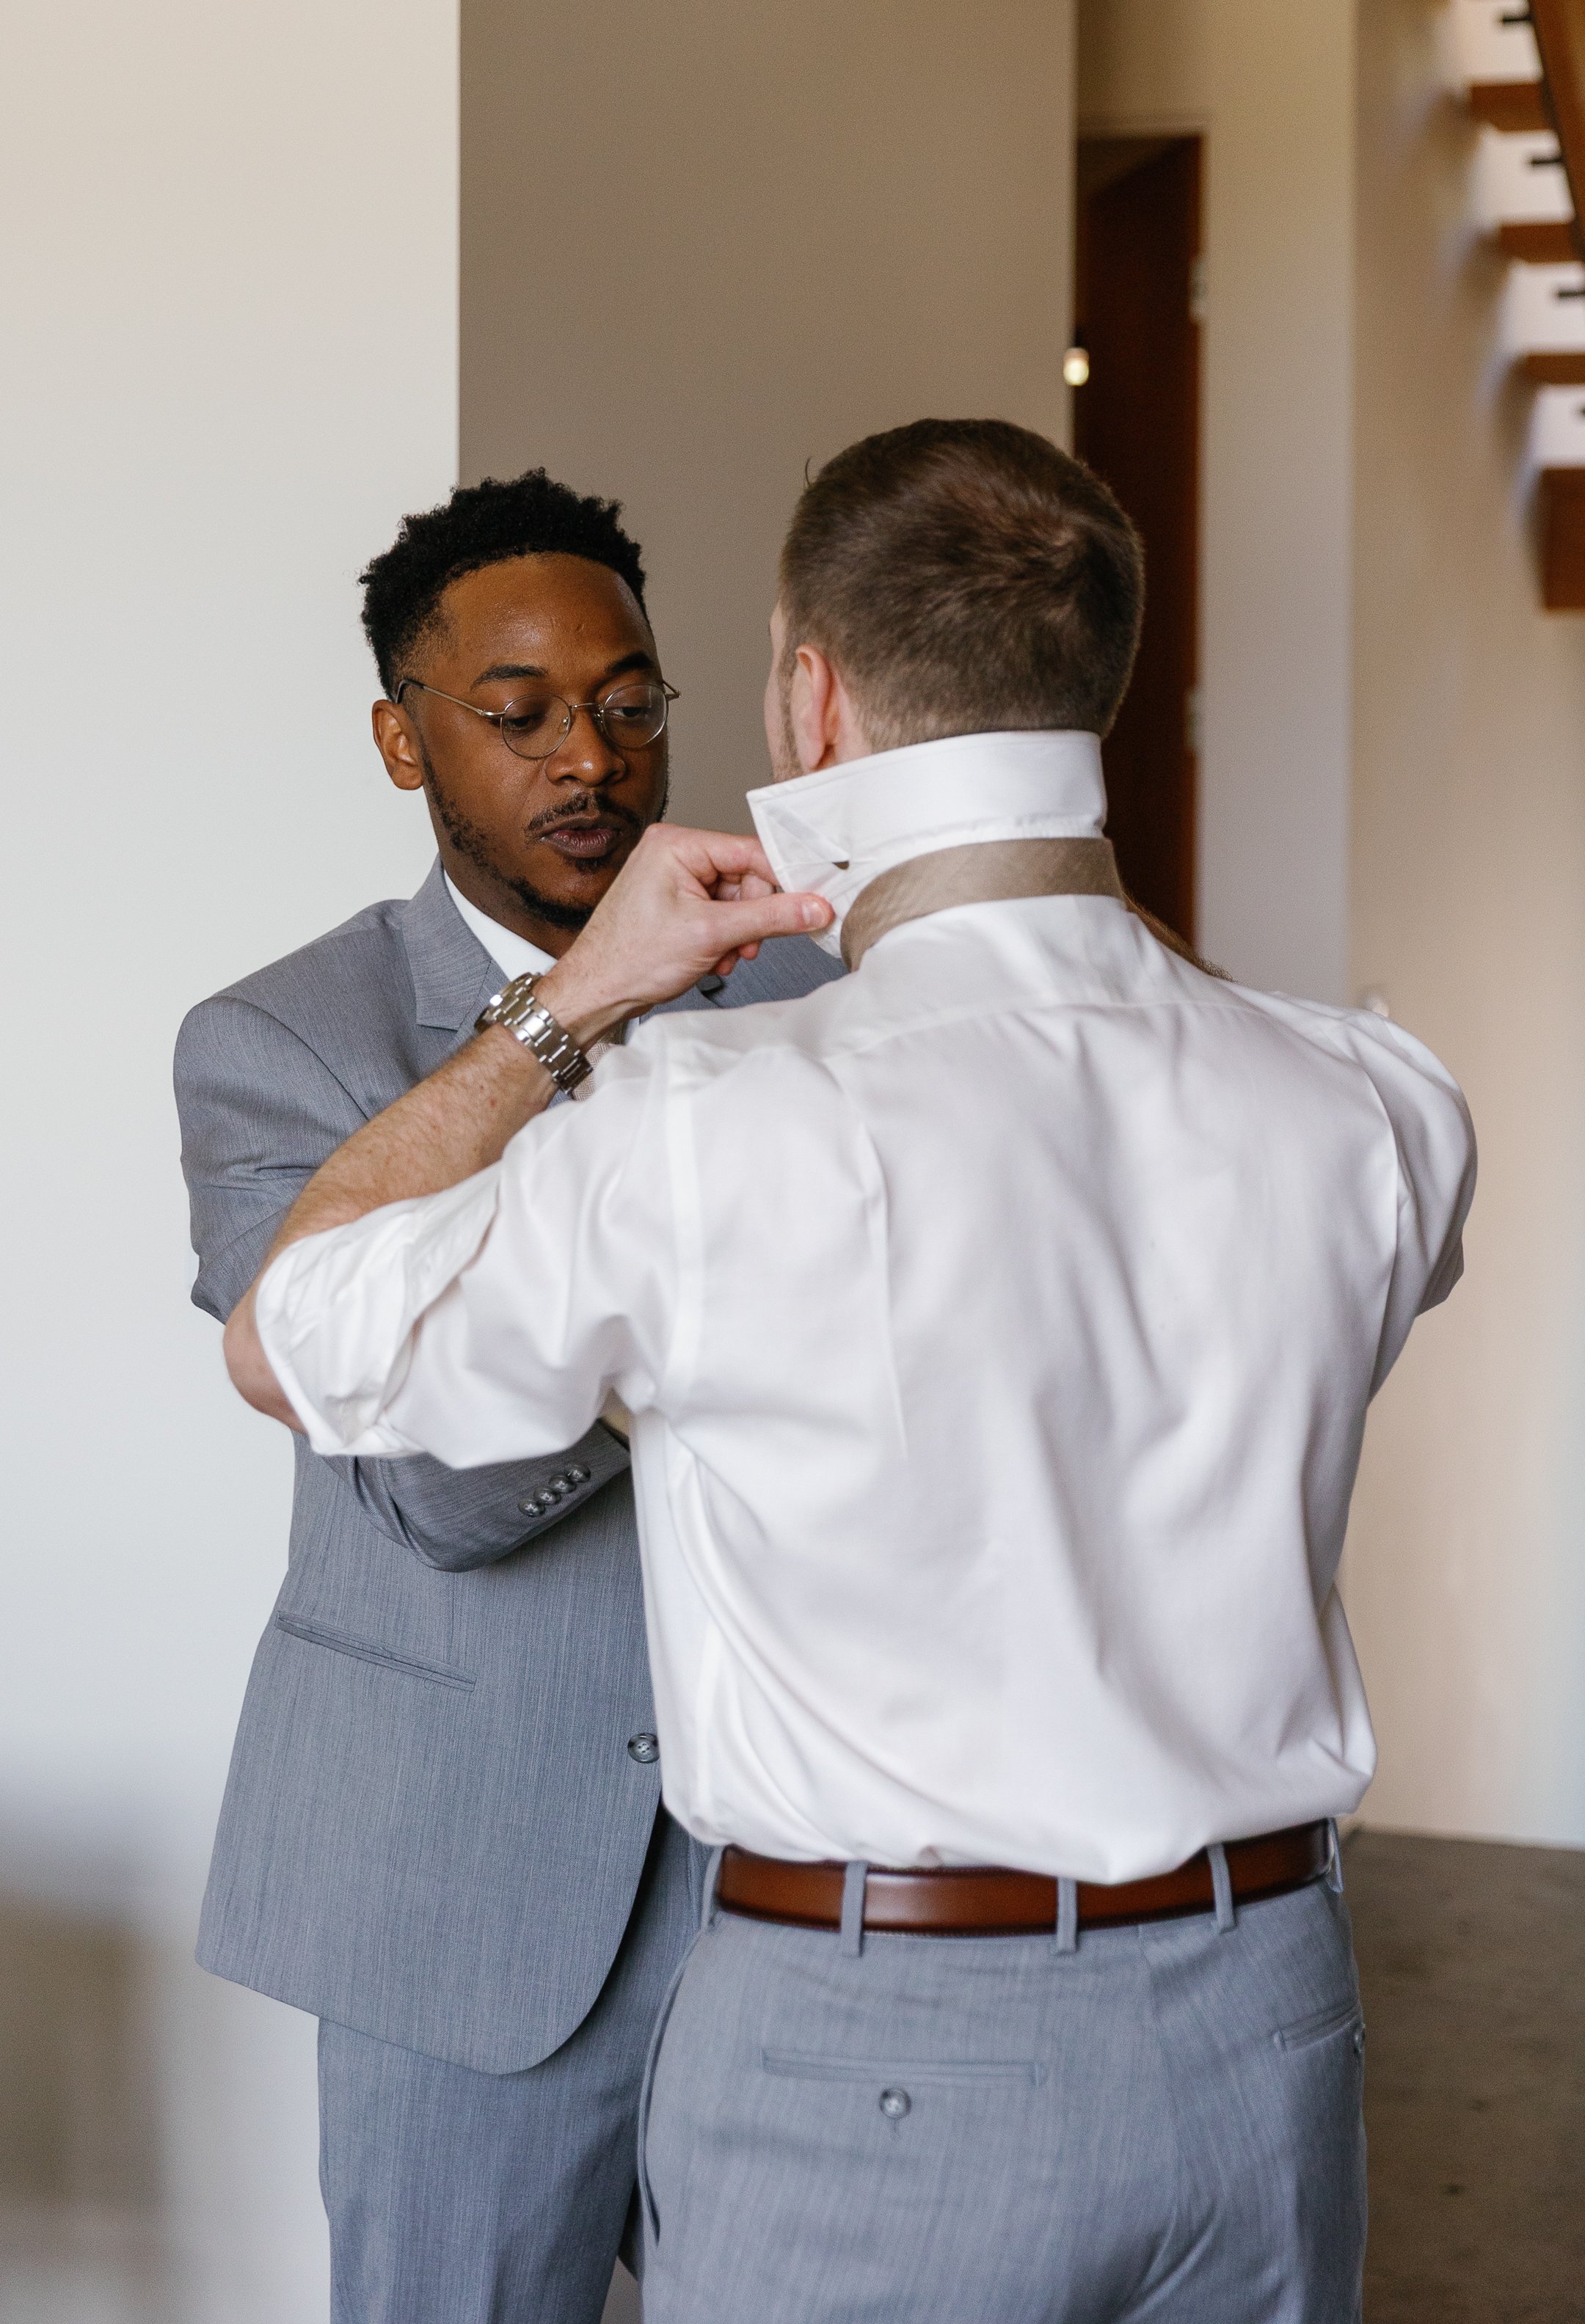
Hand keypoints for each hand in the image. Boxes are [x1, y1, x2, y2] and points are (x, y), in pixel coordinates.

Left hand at [536, 825, 831, 1044]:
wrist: (595, 992)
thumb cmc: (630, 958)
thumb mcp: (711, 935)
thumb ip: (770, 918)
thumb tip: (815, 907)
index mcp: (677, 844)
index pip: (750, 852)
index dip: (782, 882)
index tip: (810, 903)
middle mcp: (674, 853)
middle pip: (745, 878)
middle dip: (751, 918)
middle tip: (746, 947)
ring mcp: (673, 878)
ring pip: (734, 900)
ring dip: (737, 934)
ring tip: (720, 956)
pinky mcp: (674, 902)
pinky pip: (718, 913)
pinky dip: (722, 939)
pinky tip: (709, 958)